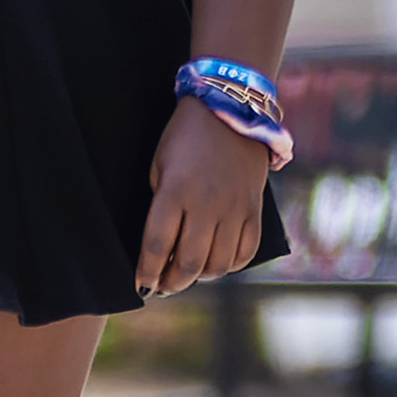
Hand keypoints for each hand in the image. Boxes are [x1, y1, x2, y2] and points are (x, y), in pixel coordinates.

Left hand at [135, 109, 279, 301]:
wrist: (231, 110)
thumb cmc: (185, 137)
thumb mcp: (160, 165)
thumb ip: (160, 205)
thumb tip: (161, 247)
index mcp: (175, 191)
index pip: (156, 246)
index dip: (147, 272)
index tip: (141, 285)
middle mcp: (207, 204)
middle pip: (188, 263)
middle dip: (171, 283)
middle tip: (163, 286)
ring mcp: (235, 208)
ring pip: (218, 265)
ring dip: (199, 276)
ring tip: (188, 273)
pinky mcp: (254, 209)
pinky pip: (245, 253)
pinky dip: (229, 266)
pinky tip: (216, 262)